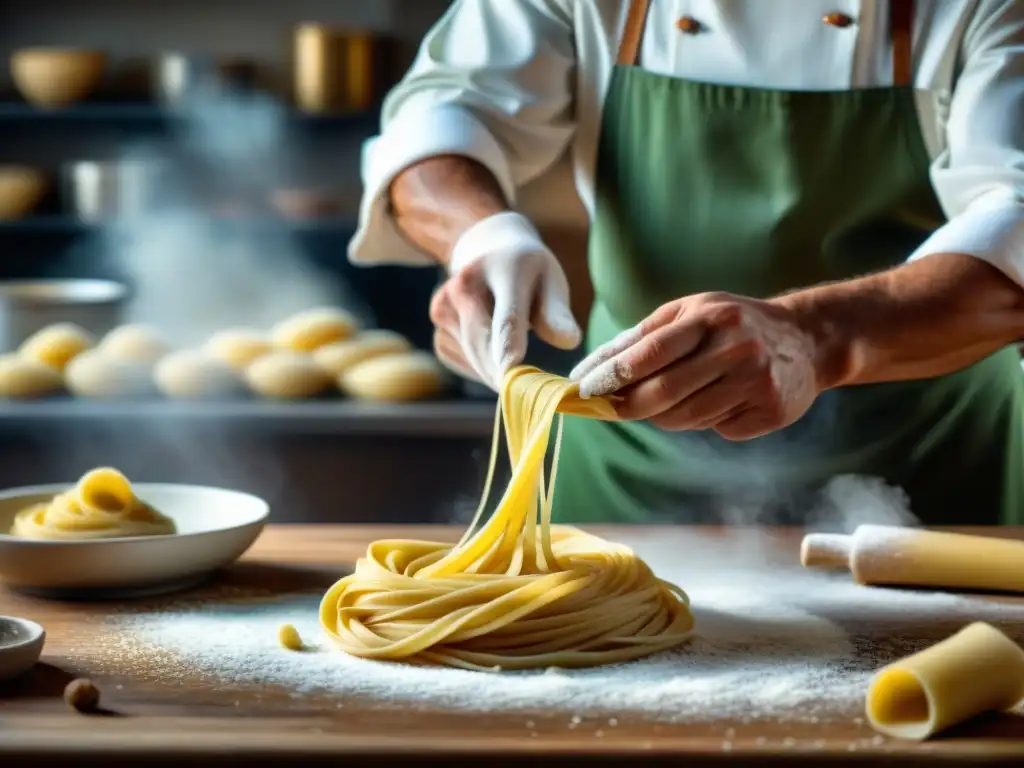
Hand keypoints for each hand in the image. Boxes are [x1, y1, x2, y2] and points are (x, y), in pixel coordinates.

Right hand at [430, 212, 581, 387]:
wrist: (486, 249)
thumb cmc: (527, 272)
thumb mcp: (550, 281)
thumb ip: (557, 313)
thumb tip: (569, 341)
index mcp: (504, 269)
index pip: (506, 316)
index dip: (508, 348)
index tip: (510, 375)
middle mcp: (465, 284)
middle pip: (484, 343)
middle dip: (505, 375)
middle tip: (530, 396)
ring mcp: (445, 302)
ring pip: (472, 355)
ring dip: (494, 371)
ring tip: (516, 359)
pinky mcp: (438, 322)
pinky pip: (461, 358)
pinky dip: (480, 365)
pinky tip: (493, 347)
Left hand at [569, 292, 822, 440]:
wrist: (807, 339)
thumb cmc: (733, 323)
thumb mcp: (691, 311)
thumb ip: (643, 335)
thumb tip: (594, 367)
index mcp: (711, 316)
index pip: (651, 351)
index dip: (613, 374)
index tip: (585, 388)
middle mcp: (736, 347)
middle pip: (665, 392)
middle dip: (628, 406)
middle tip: (609, 409)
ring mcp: (756, 381)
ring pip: (687, 417)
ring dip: (665, 416)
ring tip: (668, 401)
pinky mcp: (771, 411)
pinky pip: (718, 428)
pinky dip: (705, 421)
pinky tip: (718, 400)